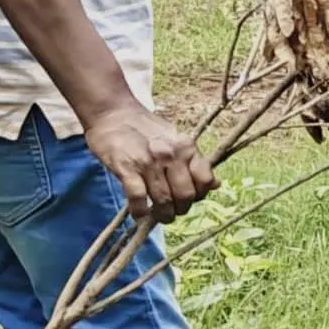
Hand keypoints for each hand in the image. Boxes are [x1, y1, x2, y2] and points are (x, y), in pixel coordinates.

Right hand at [81, 101, 215, 222]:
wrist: (112, 113)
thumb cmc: (145, 129)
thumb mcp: (176, 140)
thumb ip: (194, 162)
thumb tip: (216, 185)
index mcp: (187, 147)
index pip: (205, 180)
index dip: (199, 195)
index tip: (189, 200)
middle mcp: (171, 154)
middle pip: (185, 195)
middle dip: (180, 209)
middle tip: (172, 211)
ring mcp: (149, 161)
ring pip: (163, 200)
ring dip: (161, 214)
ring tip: (157, 215)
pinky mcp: (126, 168)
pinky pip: (138, 198)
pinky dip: (139, 211)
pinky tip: (138, 213)